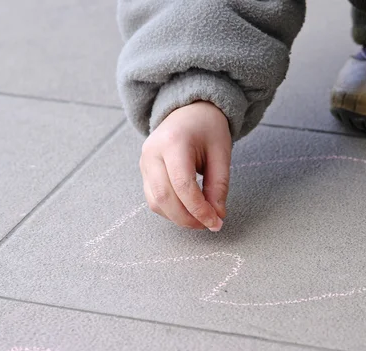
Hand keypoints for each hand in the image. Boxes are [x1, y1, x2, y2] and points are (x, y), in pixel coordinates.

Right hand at [140, 101, 231, 230]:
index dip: (198, 209)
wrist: (189, 111)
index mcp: (173, 142)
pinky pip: (153, 199)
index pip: (182, 185)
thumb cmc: (207, 129)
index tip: (215, 222)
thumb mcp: (221, 153)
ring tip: (200, 218)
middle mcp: (152, 152)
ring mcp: (144, 162)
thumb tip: (216, 217)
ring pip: (155, 202)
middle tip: (208, 225)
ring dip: (178, 217)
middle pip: (164, 197)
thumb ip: (219, 186)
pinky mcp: (144, 171)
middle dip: (187, 218)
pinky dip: (170, 210)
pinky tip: (188, 210)